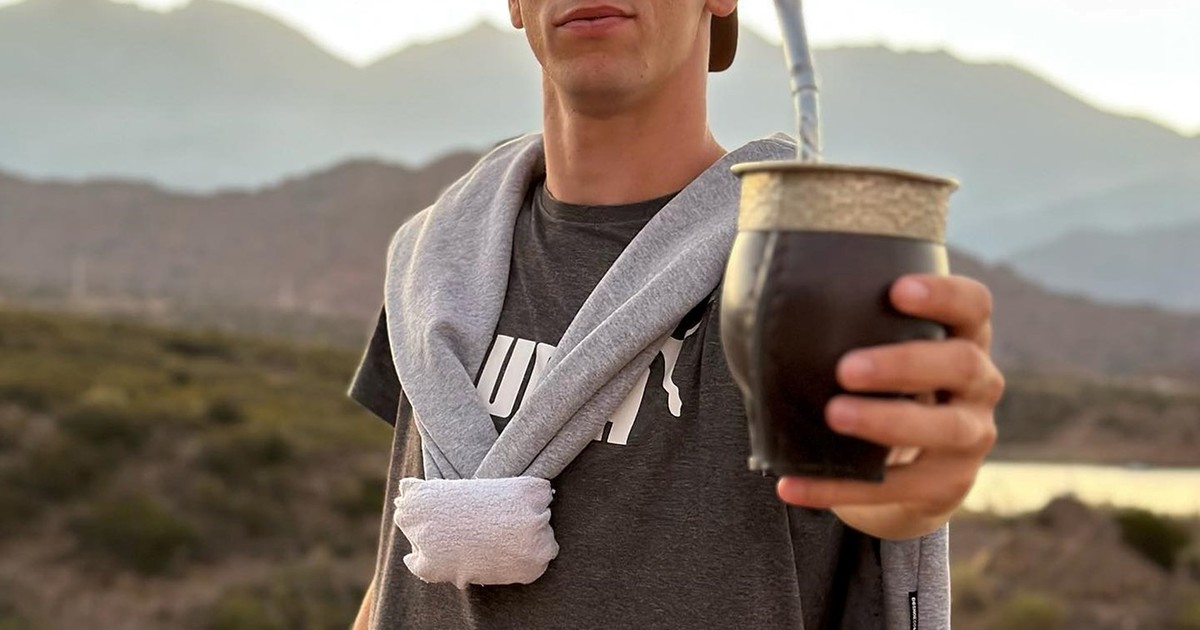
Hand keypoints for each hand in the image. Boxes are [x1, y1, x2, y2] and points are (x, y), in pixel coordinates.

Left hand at [776, 274, 1003, 539]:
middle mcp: (980, 384)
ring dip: (887, 421)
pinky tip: (791, 486)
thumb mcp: (882, 354)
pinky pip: (897, 489)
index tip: (897, 290)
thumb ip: (852, 331)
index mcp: (964, 338)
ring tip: (834, 415)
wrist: (909, 475)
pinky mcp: (949, 484)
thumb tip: (763, 308)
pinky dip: (837, 488)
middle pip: (961, 364)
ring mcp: (972, 435)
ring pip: (946, 427)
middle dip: (903, 364)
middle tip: (846, 368)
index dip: (943, 295)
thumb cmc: (884, 391)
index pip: (973, 305)